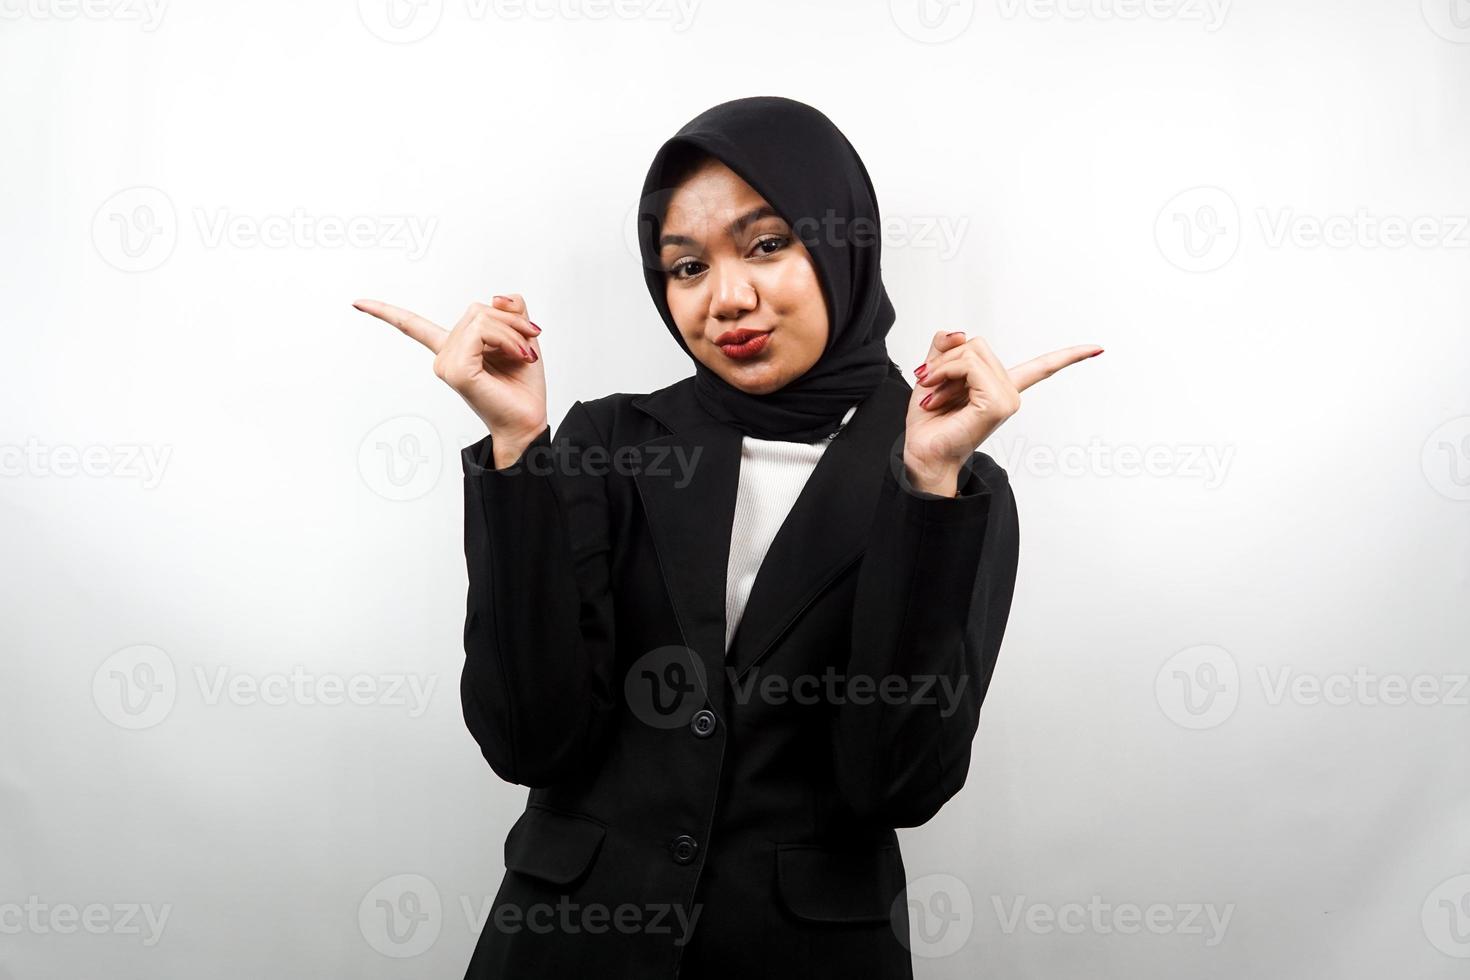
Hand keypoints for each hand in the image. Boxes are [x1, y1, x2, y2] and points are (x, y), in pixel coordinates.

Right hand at [353, 293, 547, 463]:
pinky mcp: (456, 370)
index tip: (358, 303)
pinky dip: (507, 338)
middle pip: (477, 309)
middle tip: (528, 344)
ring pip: (481, 317)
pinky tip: (517, 355)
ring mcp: (446, 364)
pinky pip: (482, 332)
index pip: (414, 326)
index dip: (386, 312)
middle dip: (510, 321)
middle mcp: (443, 356)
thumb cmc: (522, 385)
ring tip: (523, 355)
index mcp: (452, 350)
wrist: (528, 419)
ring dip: (512, 331)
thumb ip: (511, 312)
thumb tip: (496, 297)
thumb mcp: (521, 337)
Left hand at [903, 331, 1102, 495]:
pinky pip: (969, 365)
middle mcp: (1009, 393)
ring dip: (942, 368)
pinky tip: (937, 398)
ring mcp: (1007, 399)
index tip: (1097, 348)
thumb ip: (944, 348)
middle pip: (976, 344)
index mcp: (1001, 388)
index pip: (1041, 368)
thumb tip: (959, 331)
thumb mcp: (933, 374)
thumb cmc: (929, 421)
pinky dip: (945, 373)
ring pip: (970, 351)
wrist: (922, 452)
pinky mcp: (997, 404)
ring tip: (933, 396)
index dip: (1068, 356)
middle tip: (931, 386)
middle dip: (946, 360)